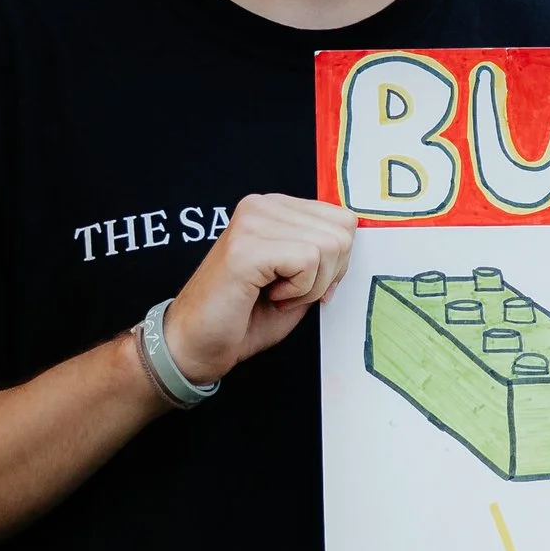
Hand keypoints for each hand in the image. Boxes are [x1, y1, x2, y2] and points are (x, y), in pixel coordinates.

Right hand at [160, 191, 358, 385]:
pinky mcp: (247, 247)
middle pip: (342, 232)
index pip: (343, 218)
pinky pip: (308, 261)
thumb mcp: (298, 279)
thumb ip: (323, 255)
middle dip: (328, 275)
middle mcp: (261, 206)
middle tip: (289, 292)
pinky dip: (298, 291)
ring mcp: (252, 222)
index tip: (306, 284)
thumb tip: (353, 242)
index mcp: (274, 208)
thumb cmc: (245, 317)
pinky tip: (269, 296)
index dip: (337, 262)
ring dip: (311, 285)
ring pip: (329, 247)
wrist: (196, 344)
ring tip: (276, 294)